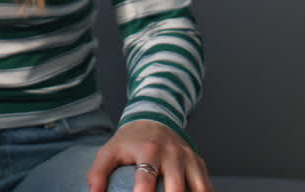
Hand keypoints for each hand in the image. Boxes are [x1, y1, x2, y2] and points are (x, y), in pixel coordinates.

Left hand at [88, 120, 212, 191]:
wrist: (154, 120)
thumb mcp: (109, 151)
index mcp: (148, 150)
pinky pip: (206, 186)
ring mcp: (188, 159)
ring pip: (198, 188)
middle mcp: (172, 154)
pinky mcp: (199, 164)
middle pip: (176, 187)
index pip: (146, 178)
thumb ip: (98, 173)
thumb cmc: (129, 141)